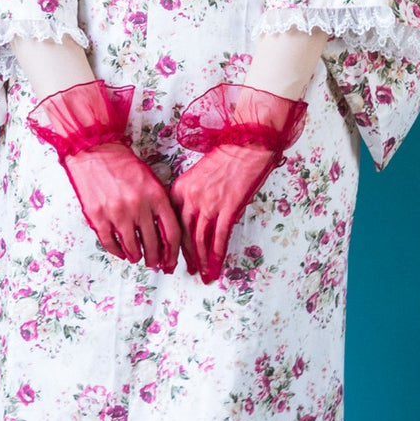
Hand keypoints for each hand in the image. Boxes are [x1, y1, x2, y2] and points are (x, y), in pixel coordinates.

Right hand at [24, 78, 180, 271]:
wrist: (94, 151)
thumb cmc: (124, 165)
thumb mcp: (151, 180)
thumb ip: (159, 206)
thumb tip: (164, 236)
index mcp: (156, 196)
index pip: (172, 233)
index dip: (173, 253)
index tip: (170, 261)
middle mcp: (138, 206)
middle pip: (153, 244)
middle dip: (155, 259)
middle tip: (154, 263)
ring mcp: (117, 213)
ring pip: (132, 247)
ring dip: (136, 256)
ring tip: (137, 257)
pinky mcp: (98, 217)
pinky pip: (110, 244)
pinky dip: (117, 252)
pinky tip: (121, 253)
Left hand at [168, 142, 279, 284]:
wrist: (247, 145)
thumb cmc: (226, 158)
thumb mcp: (198, 176)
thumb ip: (192, 197)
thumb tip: (196, 221)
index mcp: (179, 189)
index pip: (172, 223)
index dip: (173, 244)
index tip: (173, 256)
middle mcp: (191, 198)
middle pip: (184, 235)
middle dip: (186, 258)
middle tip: (188, 271)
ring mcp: (209, 204)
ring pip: (200, 241)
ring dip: (202, 262)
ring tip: (204, 275)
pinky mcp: (228, 208)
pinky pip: (220, 238)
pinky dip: (217, 256)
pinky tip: (217, 267)